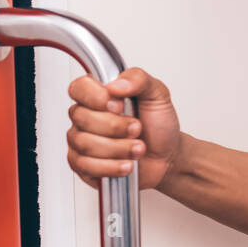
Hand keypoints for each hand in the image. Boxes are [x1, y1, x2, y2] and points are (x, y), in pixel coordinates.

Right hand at [66, 67, 181, 190]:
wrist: (168, 156)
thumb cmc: (158, 124)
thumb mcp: (157, 94)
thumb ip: (138, 79)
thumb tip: (115, 84)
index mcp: (98, 95)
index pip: (78, 88)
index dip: (96, 97)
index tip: (119, 105)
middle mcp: (85, 117)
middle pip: (81, 118)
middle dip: (116, 126)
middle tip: (137, 128)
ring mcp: (81, 141)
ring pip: (85, 143)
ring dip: (119, 148)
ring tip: (138, 148)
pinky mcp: (83, 165)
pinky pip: (85, 166)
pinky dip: (111, 167)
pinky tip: (127, 164)